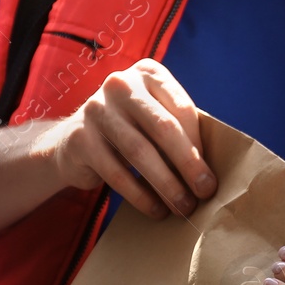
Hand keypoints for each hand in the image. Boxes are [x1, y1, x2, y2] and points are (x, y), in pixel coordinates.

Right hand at [40, 59, 216, 219]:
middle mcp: (121, 85)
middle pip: (164, 128)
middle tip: (205, 192)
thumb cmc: (130, 130)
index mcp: (148, 74)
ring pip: (140, 152)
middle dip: (189, 165)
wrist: (73, 142)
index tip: (210, 175)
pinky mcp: (79, 139)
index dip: (199, 146)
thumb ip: (179, 130)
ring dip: (166, 185)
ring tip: (183, 207)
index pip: (182, 109)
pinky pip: (116, 173)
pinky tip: (156, 210)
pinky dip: (140, 196)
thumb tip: (210, 171)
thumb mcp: (153, 118)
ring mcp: (97, 109)